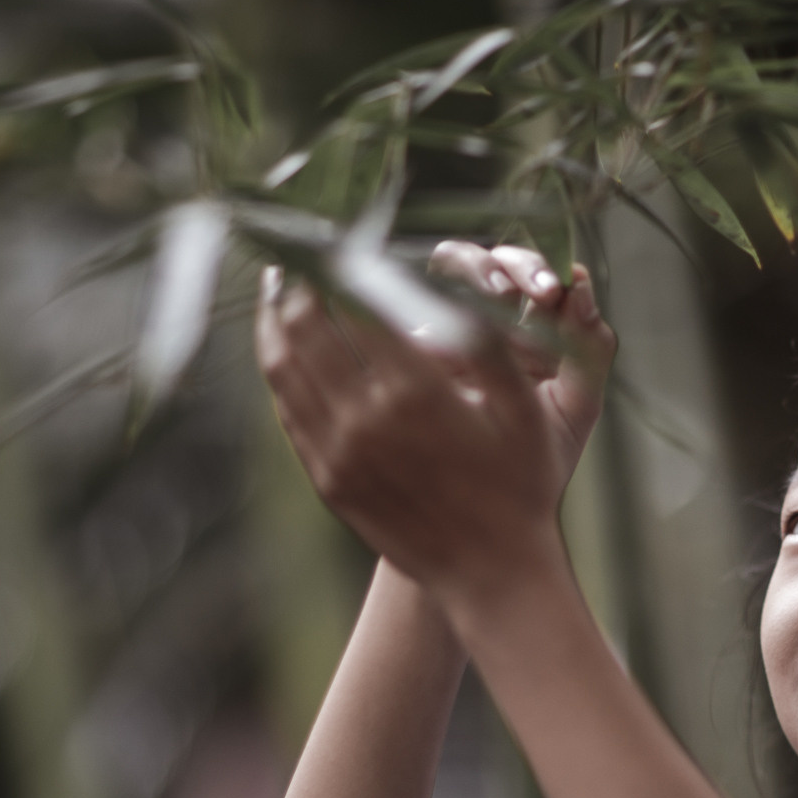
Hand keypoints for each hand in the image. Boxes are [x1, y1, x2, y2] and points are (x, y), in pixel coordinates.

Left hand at [255, 253, 603, 602]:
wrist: (492, 572)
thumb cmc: (521, 483)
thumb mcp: (524, 405)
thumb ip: (485, 335)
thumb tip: (449, 270)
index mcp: (415, 392)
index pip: (354, 298)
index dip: (339, 254)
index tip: (334, 225)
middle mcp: (365, 420)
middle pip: (305, 324)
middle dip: (297, 276)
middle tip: (297, 242)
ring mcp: (337, 453)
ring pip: (282, 365)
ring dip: (273, 316)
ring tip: (279, 283)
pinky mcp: (325, 479)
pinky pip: (287, 409)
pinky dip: (279, 368)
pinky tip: (286, 346)